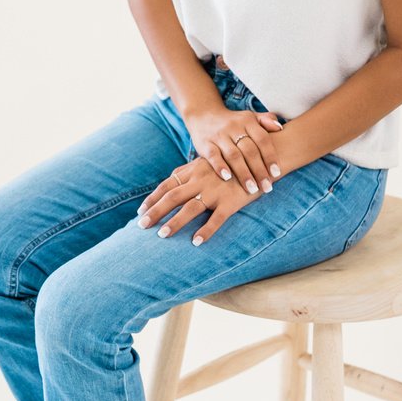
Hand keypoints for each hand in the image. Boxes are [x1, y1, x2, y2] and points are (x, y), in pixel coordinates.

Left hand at [137, 153, 259, 246]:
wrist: (261, 158)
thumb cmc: (232, 162)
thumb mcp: (207, 161)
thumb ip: (188, 170)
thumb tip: (170, 179)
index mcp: (193, 170)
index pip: (167, 185)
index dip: (152, 199)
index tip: (140, 212)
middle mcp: (201, 179)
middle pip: (172, 197)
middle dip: (155, 212)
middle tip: (141, 226)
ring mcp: (215, 191)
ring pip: (190, 208)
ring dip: (175, 222)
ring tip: (162, 235)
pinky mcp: (231, 201)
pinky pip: (216, 219)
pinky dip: (206, 231)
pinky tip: (196, 242)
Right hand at [185, 105, 284, 194]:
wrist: (203, 114)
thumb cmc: (233, 121)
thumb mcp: (250, 117)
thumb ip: (266, 120)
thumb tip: (280, 128)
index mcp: (248, 121)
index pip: (262, 139)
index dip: (270, 157)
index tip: (276, 173)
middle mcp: (234, 127)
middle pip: (250, 151)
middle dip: (259, 171)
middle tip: (267, 187)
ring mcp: (219, 136)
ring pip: (234, 155)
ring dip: (243, 173)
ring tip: (252, 189)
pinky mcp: (205, 143)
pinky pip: (213, 156)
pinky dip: (220, 167)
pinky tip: (227, 178)